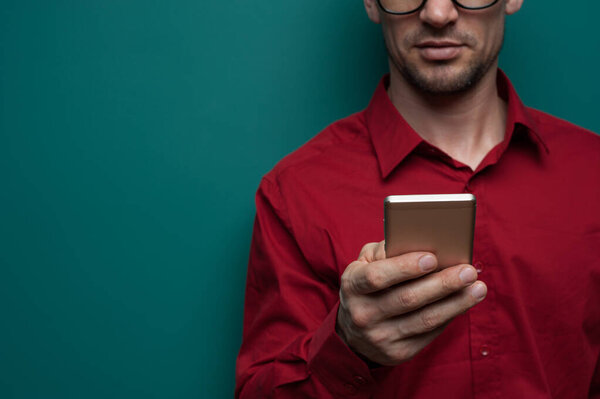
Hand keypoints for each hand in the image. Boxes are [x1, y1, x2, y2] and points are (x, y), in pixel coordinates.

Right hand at [336, 241, 486, 365]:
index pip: (377, 277)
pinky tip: (464, 302)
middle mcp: (362, 314)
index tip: (432, 257)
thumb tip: (422, 244)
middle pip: (407, 299)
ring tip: (478, 287)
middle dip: (441, 284)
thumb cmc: (367, 284)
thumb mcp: (364, 263)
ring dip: (455, 303)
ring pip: (424, 319)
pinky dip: (450, 316)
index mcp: (352, 286)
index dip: (404, 267)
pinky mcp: (398, 353)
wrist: (353, 332)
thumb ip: (386, 251)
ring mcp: (380, 337)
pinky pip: (429, 333)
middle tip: (468, 270)